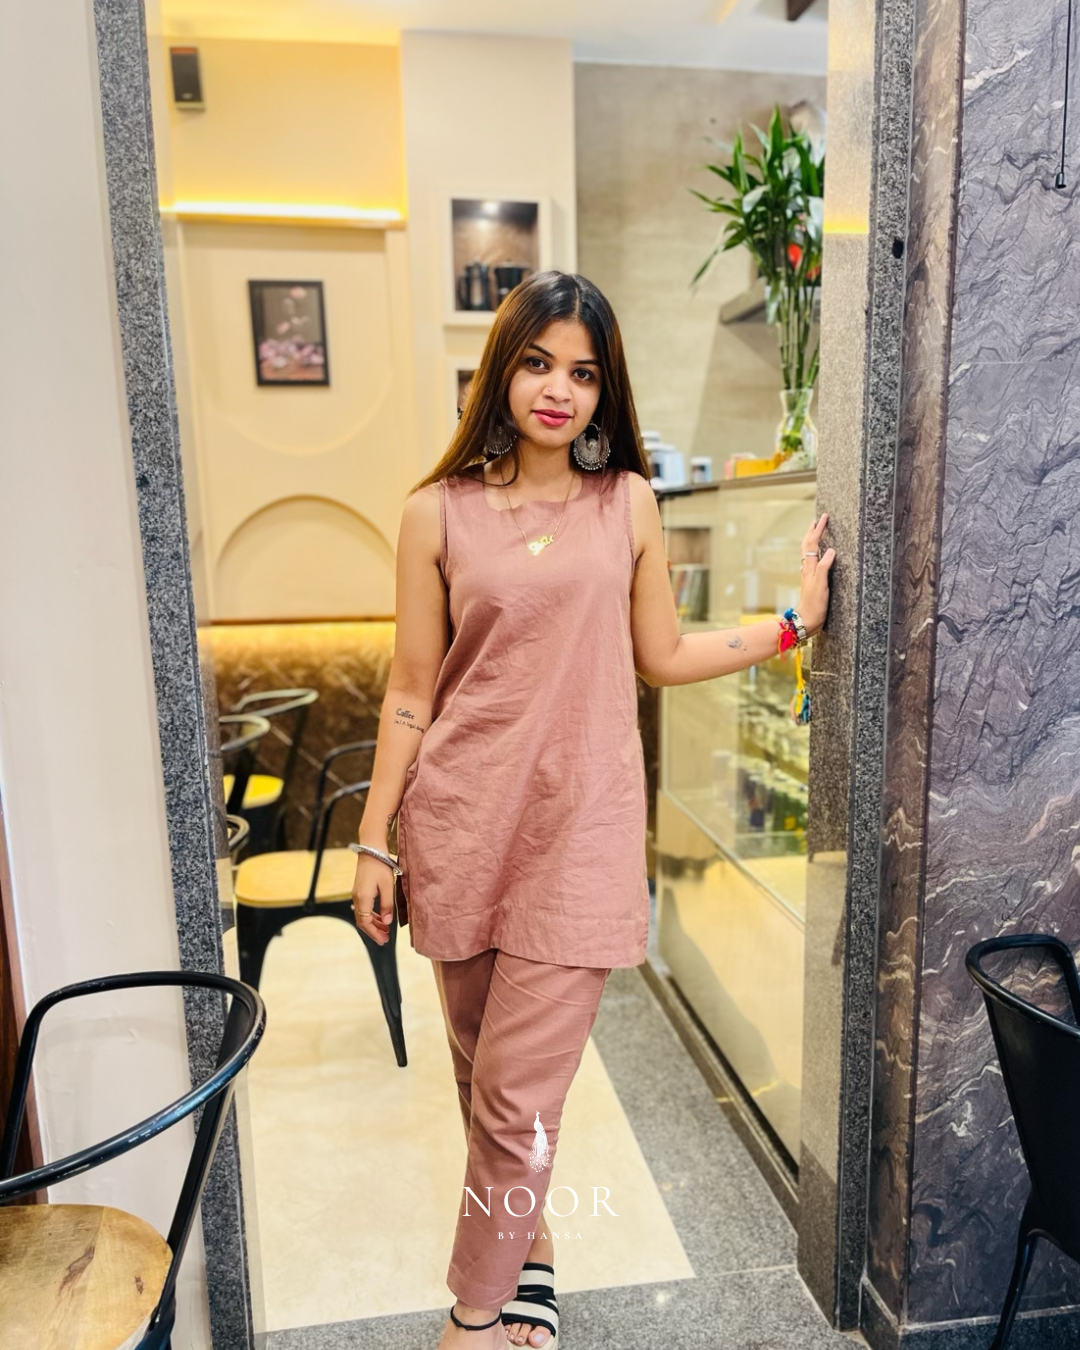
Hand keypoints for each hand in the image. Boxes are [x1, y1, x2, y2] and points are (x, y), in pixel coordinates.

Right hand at [351, 853, 394, 945]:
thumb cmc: (381, 866)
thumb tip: (387, 922)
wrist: (371, 849)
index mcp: (363, 899)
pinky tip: (381, 917)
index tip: (384, 940)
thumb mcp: (387, 886)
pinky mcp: (359, 890)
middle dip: (373, 931)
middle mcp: (357, 898)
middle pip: (362, 921)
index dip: (374, 933)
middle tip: (385, 939)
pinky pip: (364, 908)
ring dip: (373, 924)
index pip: (366, 923)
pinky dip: (372, 915)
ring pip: (363, 915)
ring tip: (385, 930)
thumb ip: (387, 905)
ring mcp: (357, 894)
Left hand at [798, 512, 835, 635]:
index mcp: (809, 568)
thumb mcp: (821, 585)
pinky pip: (812, 560)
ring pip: (808, 552)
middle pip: (807, 546)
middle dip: (812, 531)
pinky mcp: (811, 580)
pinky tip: (817, 554)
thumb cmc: (814, 605)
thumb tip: (831, 550)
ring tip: (815, 531)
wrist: (807, 620)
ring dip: (811, 540)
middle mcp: (807, 569)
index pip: (813, 544)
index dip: (818, 530)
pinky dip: (814, 552)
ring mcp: (808, 574)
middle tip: (817, 520)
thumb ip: (824, 567)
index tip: (823, 517)